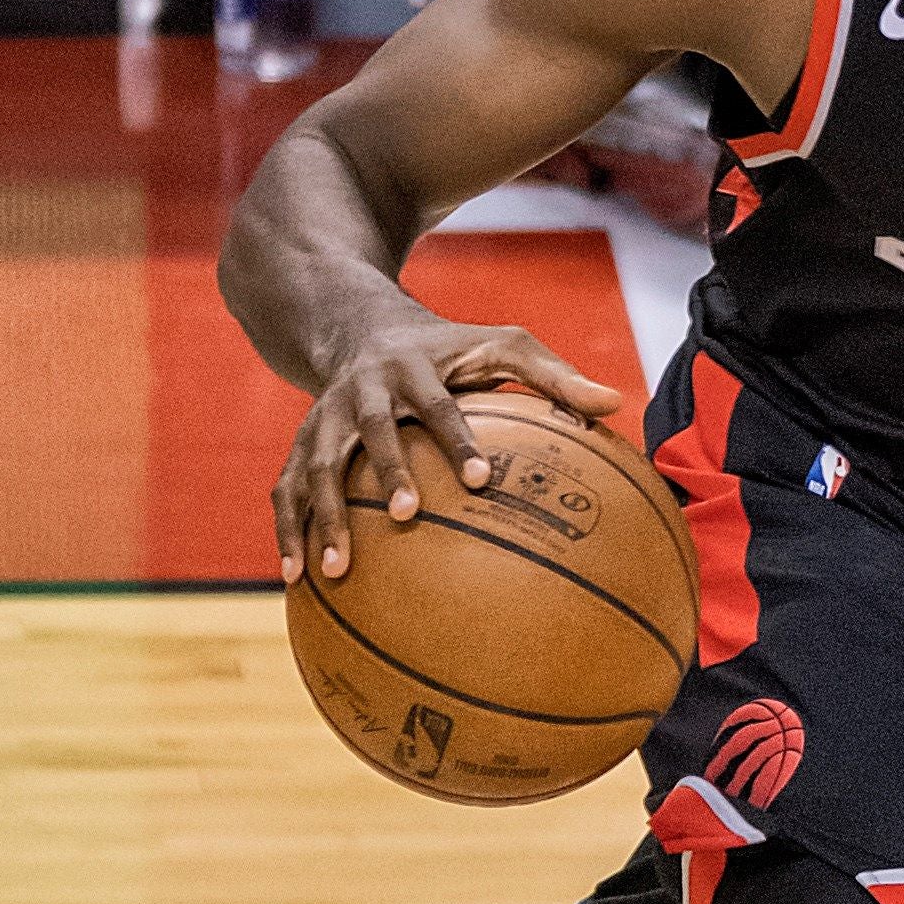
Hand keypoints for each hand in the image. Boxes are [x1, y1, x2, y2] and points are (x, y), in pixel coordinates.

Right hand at [277, 303, 623, 581]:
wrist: (357, 324)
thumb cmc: (448, 347)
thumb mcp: (502, 343)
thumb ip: (555, 375)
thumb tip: (617, 403)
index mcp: (415, 369)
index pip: (439, 404)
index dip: (457, 438)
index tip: (480, 478)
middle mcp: (364, 392)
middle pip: (371, 431)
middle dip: (388, 472)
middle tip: (410, 514)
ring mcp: (324, 418)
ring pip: (315, 466)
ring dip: (324, 516)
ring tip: (336, 571)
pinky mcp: (301, 442)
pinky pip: (286, 489)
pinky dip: (288, 531)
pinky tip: (296, 579)